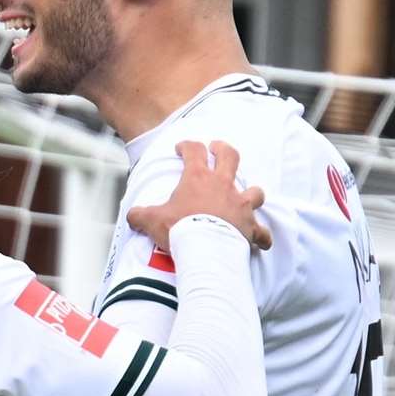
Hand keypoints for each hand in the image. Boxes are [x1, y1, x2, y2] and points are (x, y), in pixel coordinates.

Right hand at [128, 140, 271, 251]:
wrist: (204, 249)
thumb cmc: (179, 230)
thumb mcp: (151, 220)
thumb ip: (140, 215)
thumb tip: (132, 217)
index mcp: (198, 179)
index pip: (194, 151)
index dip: (187, 146)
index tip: (182, 148)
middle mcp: (222, 186)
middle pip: (230, 157)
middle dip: (224, 150)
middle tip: (218, 148)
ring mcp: (240, 205)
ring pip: (255, 191)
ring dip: (251, 193)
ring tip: (246, 197)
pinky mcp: (251, 227)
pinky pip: (261, 232)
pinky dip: (260, 235)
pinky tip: (259, 240)